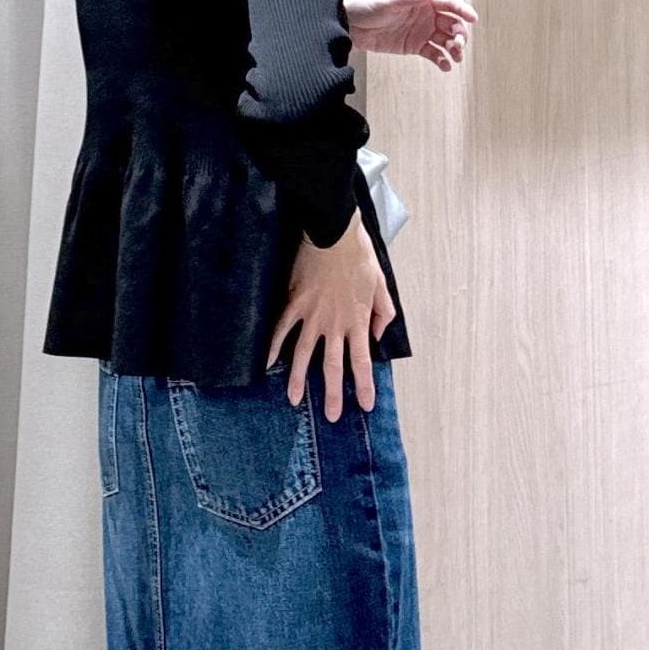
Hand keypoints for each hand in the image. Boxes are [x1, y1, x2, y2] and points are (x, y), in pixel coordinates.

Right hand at [265, 210, 395, 421]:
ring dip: (299, 379)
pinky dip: (272, 346)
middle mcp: (334, 324)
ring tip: (294, 400)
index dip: (364, 385)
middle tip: (330, 416)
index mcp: (357, 321)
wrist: (334, 233)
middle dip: (332, 393)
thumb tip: (377, 336)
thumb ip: (383, 314)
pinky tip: (266, 364)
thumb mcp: (381, 285)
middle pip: (333, 366)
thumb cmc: (359, 256)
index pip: (362, 361)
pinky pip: (281, 329)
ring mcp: (312, 315)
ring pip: (304, 354)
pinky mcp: (294, 303)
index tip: (364, 406)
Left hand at [345, 0, 475, 67]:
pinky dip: (442, 60)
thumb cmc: (368, 8)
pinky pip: (434, 54)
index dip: (463, 10)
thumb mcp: (389, 2)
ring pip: (446, 40)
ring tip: (456, 58)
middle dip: (460, 34)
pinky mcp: (415, 47)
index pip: (449, 4)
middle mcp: (426, 15)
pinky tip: (446, 66)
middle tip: (458, 45)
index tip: (473, 19)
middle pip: (452, 24)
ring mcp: (422, 32)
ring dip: (455, 49)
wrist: (351, 27)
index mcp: (423, 0)